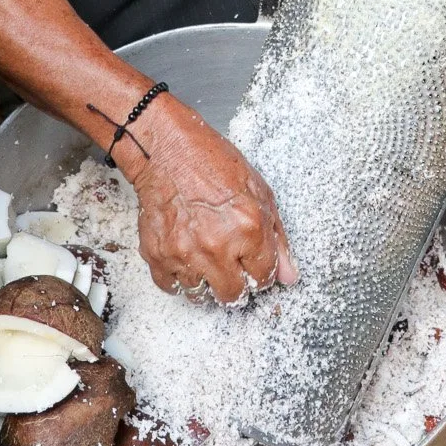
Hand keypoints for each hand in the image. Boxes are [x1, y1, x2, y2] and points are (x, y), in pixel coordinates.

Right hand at [113, 94, 297, 304]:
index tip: (252, 263)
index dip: (260, 271)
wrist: (166, 150)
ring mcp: (184, 253)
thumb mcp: (259, 193)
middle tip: (229, 264)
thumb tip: (289, 276)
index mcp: (248, 229)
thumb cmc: (212, 163)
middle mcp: (217, 246)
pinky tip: (185, 255)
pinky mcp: (157, 255)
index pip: (264, 278)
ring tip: (204, 256)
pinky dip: (178, 276)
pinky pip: (172, 286)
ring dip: (205, 280)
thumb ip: (278, 239)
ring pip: (200, 295)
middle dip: (235, 283)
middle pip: (233, 295)